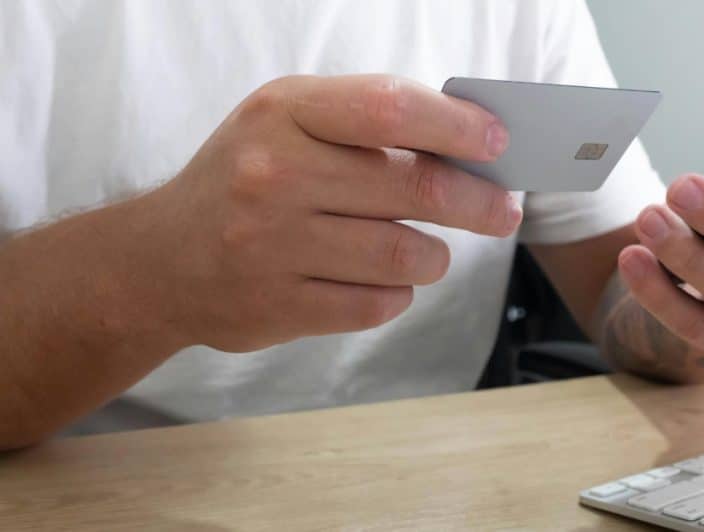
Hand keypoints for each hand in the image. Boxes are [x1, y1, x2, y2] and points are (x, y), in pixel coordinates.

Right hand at [145, 74, 520, 351]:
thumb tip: (467, 145)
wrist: (159, 261)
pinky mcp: (278, 307)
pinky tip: (384, 281)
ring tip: (427, 250)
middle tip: (502, 210)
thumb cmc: (244, 180)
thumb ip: (365, 124)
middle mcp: (274, 175)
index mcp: (282, 113)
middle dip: (477, 203)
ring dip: (433, 256)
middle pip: (414, 187)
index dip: (456, 126)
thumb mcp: (286, 124)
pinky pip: (378, 304)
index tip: (497, 142)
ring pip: (405, 254)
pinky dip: (397, 294)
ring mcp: (272, 246)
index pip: (389, 108)